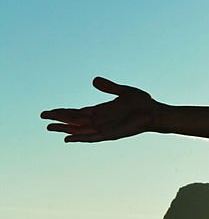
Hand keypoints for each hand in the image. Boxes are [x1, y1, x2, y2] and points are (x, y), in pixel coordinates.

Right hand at [41, 77, 158, 142]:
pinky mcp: (111, 134)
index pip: (77, 112)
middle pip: (74, 120)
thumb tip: (93, 80)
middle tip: (42, 116)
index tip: (49, 111)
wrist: (156, 113)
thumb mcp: (124, 91)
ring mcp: (104, 128)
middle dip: (58, 118)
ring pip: (79, 129)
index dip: (63, 111)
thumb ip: (109, 87)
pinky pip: (92, 138)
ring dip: (65, 129)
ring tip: (49, 127)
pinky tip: (68, 138)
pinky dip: (80, 138)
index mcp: (100, 110)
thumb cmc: (142, 103)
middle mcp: (100, 120)